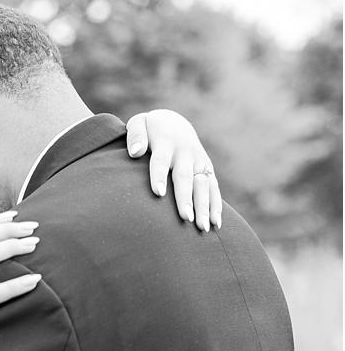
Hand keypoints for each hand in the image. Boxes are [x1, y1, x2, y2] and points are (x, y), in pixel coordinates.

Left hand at [127, 110, 221, 232]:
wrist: (174, 123)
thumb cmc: (150, 129)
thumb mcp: (139, 123)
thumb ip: (135, 136)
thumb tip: (135, 152)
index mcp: (166, 143)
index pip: (160, 161)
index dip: (159, 176)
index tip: (158, 193)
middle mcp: (185, 153)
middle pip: (185, 177)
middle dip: (186, 198)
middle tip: (186, 218)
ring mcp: (199, 161)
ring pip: (204, 185)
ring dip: (205, 206)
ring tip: (203, 227)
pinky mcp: (207, 169)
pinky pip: (214, 188)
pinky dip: (215, 205)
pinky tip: (216, 224)